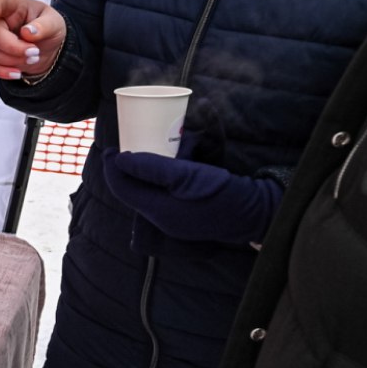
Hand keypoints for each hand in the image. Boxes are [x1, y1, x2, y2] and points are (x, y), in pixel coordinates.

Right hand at [0, 0, 65, 79]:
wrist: (49, 48)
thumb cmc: (49, 29)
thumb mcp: (55, 23)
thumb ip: (44, 25)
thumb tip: (27, 32)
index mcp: (14, 7)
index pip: (0, 2)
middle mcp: (0, 21)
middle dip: (12, 47)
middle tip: (34, 52)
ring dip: (11, 60)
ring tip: (33, 59)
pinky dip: (2, 71)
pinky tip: (18, 73)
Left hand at [100, 147, 281, 244]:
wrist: (255, 211)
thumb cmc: (220, 191)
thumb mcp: (185, 174)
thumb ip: (151, 168)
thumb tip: (119, 160)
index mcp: (157, 210)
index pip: (121, 188)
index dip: (112, 167)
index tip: (111, 148)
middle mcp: (161, 218)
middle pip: (133, 191)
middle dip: (128, 169)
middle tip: (128, 147)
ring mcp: (174, 219)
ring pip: (148, 192)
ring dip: (145, 173)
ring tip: (147, 153)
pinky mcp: (186, 215)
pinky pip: (163, 195)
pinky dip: (160, 180)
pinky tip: (167, 166)